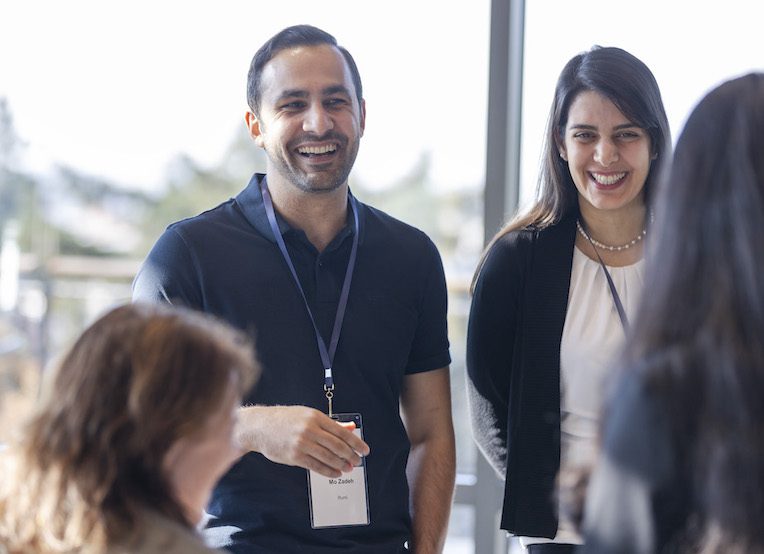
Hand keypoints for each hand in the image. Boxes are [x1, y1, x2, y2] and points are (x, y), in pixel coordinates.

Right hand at [237, 405, 369, 477]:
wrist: (260, 426)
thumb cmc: (285, 419)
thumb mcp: (308, 415)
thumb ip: (330, 423)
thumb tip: (350, 428)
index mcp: (315, 417)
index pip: (341, 432)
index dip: (356, 443)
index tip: (364, 450)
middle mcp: (309, 429)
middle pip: (337, 446)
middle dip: (351, 455)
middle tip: (357, 461)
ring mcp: (302, 443)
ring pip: (328, 457)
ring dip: (341, 464)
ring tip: (348, 468)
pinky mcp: (294, 456)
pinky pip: (316, 466)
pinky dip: (328, 471)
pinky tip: (335, 473)